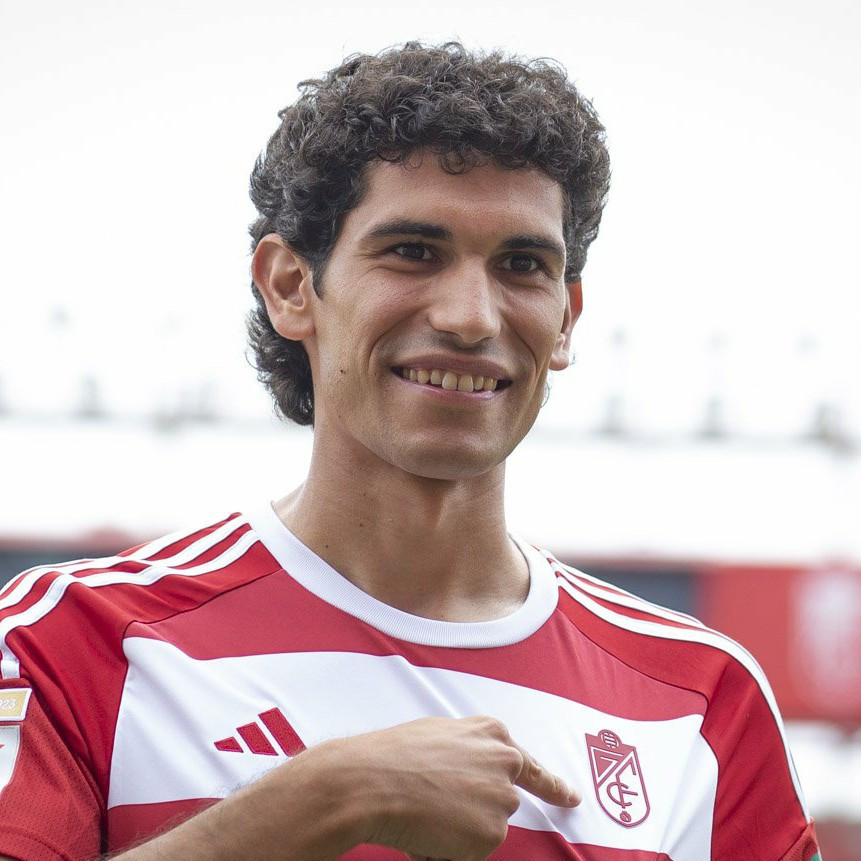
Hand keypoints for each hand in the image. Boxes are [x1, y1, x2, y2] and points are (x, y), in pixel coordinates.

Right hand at [347, 715, 578, 860]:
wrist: (374, 780)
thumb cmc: (395, 754)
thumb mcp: (439, 733)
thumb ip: (469, 749)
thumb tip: (470, 768)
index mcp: (493, 735)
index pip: (532, 766)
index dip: (553, 786)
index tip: (571, 799)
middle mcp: (506, 764)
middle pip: (500, 801)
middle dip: (477, 810)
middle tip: (441, 806)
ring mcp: (501, 799)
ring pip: (484, 828)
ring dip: (458, 829)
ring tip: (423, 810)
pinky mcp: (491, 834)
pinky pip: (470, 853)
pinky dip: (448, 851)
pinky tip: (425, 830)